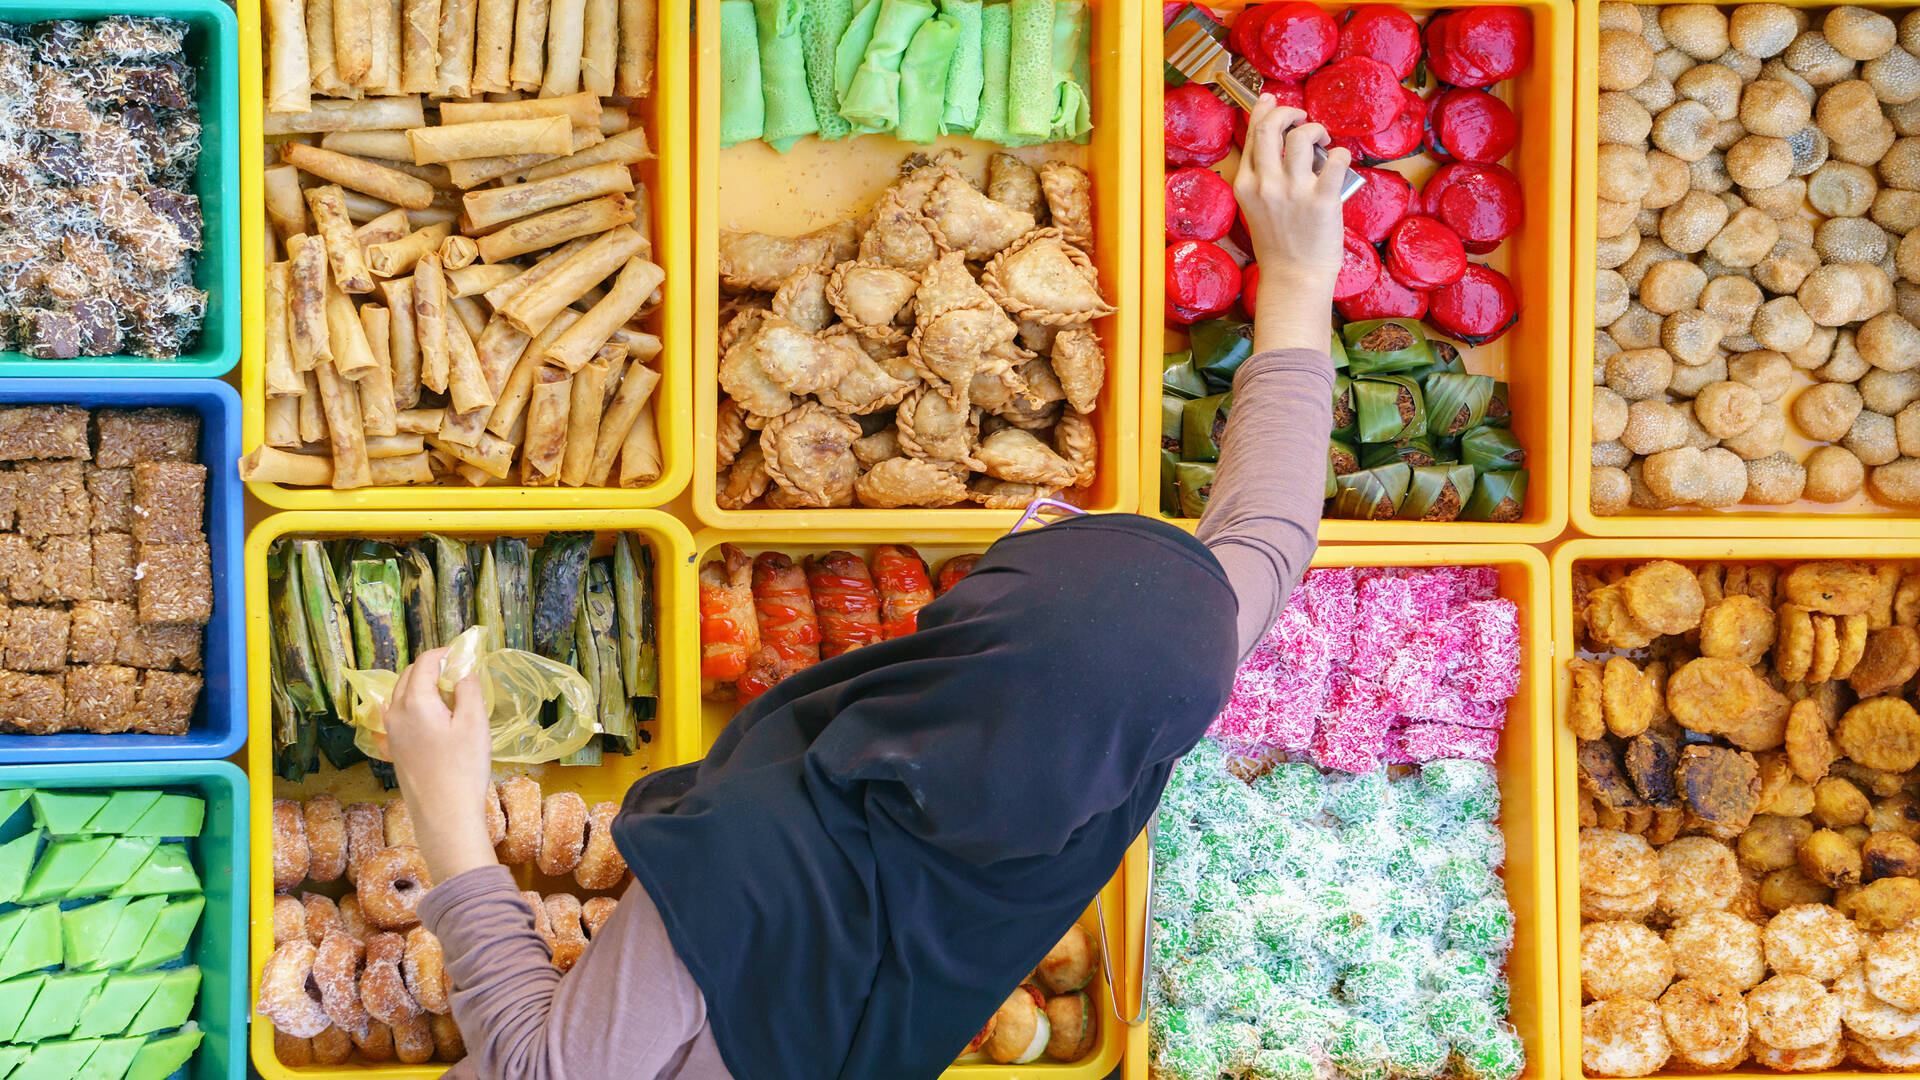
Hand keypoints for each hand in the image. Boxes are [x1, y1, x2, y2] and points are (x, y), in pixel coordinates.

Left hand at [386, 647, 498, 882]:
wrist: (444, 815)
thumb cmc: (462, 768)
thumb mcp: (474, 723)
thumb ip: (468, 689)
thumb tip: (464, 669)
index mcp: (415, 701)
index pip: (425, 662)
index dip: (445, 653)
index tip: (464, 655)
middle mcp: (396, 713)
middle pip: (409, 675)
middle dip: (433, 667)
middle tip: (460, 672)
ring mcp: (391, 732)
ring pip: (402, 695)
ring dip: (423, 686)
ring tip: (451, 694)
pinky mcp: (394, 748)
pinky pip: (400, 714)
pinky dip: (416, 705)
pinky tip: (437, 718)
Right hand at [1233, 97, 1350, 296]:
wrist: (1294, 277)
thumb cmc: (1279, 245)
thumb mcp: (1255, 207)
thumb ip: (1261, 176)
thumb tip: (1278, 143)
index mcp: (1245, 184)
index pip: (1252, 134)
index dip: (1264, 110)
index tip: (1273, 101)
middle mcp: (1266, 184)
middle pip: (1272, 126)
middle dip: (1289, 111)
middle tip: (1301, 117)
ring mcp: (1294, 191)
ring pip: (1303, 135)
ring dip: (1316, 130)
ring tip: (1323, 141)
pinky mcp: (1322, 199)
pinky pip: (1336, 159)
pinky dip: (1341, 153)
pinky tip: (1340, 159)